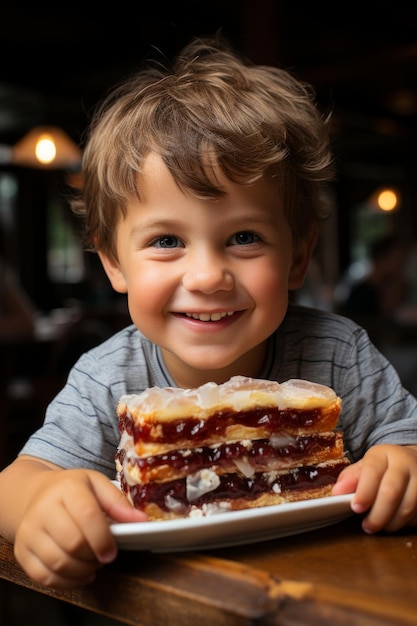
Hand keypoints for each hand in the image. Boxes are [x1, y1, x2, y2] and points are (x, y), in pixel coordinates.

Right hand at [14, 468, 145, 587]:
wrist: (35, 494)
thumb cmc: (71, 490)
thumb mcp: (96, 483)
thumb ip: (118, 501)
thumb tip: (141, 520)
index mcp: (66, 488)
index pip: (86, 516)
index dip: (102, 538)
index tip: (112, 552)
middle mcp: (43, 509)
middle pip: (72, 543)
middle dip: (94, 556)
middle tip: (104, 556)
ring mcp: (29, 531)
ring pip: (58, 563)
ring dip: (81, 571)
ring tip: (92, 564)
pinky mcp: (22, 551)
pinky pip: (43, 576)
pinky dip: (66, 582)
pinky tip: (78, 574)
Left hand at [332, 444, 416, 532]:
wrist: (414, 461)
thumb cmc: (384, 467)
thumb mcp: (365, 466)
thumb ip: (350, 478)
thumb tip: (337, 492)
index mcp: (384, 454)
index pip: (372, 471)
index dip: (364, 492)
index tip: (355, 507)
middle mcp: (405, 463)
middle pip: (391, 492)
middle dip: (377, 514)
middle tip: (367, 526)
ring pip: (408, 507)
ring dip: (391, 523)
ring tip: (380, 527)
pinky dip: (406, 524)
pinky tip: (396, 522)